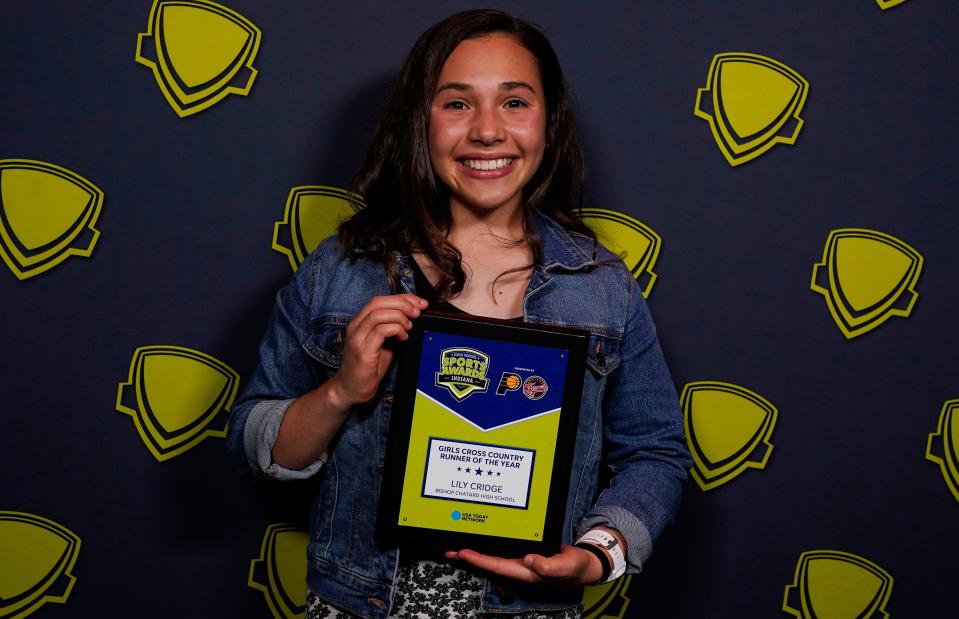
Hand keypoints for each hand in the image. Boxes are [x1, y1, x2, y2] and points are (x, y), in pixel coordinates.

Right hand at [329, 294, 427, 405]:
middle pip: (378, 302)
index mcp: (360, 322)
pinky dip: (396, 330)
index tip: (420, 303)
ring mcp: (357, 338)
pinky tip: (403, 337)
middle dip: (402, 303)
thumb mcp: (383, 343)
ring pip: (378, 314)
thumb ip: (393, 328)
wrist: (351, 388)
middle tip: (417, 312)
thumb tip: (413, 316)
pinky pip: (380, 331)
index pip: (380, 300)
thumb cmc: (368, 367)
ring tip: (409, 327)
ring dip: (399, 317)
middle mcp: (356, 326)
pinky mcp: (362, 351)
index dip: (403, 298)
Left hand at [444, 544, 602, 585]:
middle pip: (489, 562)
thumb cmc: (574, 568)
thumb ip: (548, 565)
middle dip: (469, 557)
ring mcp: (521, 561)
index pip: (497, 566)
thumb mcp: (564, 566)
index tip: (463, 552)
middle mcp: (520, 567)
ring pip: (493, 556)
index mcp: (527, 572)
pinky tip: (482, 540)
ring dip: (475, 552)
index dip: (479, 560)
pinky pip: (503, 549)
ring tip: (456, 547)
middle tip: (448, 550)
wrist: (584, 564)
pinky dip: (490, 545)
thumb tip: (529, 560)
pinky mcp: (525, 552)